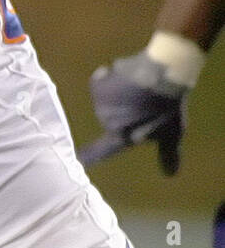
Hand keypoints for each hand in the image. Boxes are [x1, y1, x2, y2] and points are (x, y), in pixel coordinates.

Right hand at [78, 51, 188, 174]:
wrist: (159, 76)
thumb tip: (170, 175)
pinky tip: (125, 73)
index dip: (89, 156)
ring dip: (120, 91)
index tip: (77, 161)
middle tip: (144, 101)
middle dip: (125, 109)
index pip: (103, 150)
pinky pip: (102, 79)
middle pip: (112, 116)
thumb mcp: (172, 133)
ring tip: (139, 85)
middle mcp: (105, 122)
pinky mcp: (96, 84)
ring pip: (108, 97)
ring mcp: (99, 103)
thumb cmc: (167, 107)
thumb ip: (168, 155)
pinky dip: (111, 75)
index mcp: (122, 136)